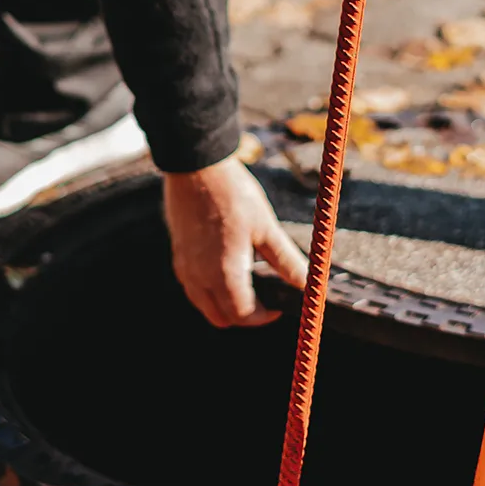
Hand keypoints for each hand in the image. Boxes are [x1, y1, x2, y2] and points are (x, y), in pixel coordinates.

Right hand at [164, 155, 309, 327]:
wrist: (196, 167)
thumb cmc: (234, 194)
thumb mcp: (266, 227)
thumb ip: (286, 260)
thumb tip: (306, 284)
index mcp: (225, 273)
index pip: (244, 315)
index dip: (264, 318)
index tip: (279, 308)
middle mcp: (200, 277)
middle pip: (221, 318)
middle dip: (244, 316)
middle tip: (264, 301)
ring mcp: (185, 268)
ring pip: (204, 306)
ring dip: (225, 306)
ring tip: (247, 284)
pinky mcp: (178, 256)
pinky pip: (193, 289)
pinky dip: (210, 291)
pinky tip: (225, 269)